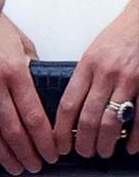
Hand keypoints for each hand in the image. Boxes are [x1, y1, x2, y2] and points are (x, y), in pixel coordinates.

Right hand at [0, 13, 57, 174]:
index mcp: (14, 70)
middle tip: (35, 165)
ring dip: (6, 154)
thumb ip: (29, 64)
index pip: (34, 116)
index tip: (51, 152)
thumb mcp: (20, 40)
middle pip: (14, 130)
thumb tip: (36, 81)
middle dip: (28, 153)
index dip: (45, 140)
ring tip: (15, 166)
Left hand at [54, 0, 138, 158]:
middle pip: (89, 116)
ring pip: (112, 120)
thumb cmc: (118, 38)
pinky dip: (135, 136)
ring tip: (101, 152)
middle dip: (83, 141)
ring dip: (105, 141)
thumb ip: (84, 77)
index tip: (58, 142)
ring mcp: (128, 81)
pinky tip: (130, 147)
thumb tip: (72, 105)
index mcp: (87, 65)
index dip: (61, 128)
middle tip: (82, 152)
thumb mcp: (92, 53)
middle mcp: (106, 74)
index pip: (68, 102)